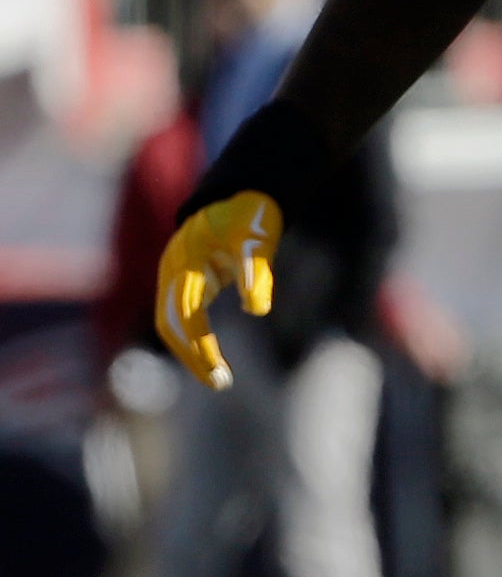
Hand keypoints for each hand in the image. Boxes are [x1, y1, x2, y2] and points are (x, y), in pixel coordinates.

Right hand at [156, 193, 283, 389]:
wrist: (239, 193)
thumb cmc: (250, 213)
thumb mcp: (257, 238)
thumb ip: (255, 270)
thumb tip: (257, 310)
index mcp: (185, 260)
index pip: (184, 314)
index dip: (198, 346)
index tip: (218, 372)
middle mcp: (173, 269)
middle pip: (170, 323)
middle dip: (191, 356)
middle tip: (220, 384)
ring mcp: (176, 275)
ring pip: (171, 322)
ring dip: (190, 352)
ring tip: (219, 379)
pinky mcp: (186, 281)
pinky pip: (182, 317)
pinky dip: (193, 341)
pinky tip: (212, 361)